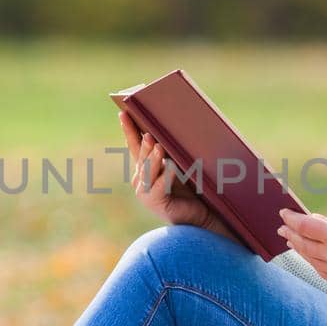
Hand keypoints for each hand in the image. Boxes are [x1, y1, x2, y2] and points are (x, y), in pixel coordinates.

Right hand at [118, 110, 216, 231]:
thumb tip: (173, 124)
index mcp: (145, 166)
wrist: (202, 212)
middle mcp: (141, 178)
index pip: (134, 144)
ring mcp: (145, 192)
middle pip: (141, 157)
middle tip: (149, 134)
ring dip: (153, 158)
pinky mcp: (155, 203)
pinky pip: (159, 187)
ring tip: (158, 146)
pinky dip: (166, 177)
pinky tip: (172, 168)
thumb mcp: (180, 163)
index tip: (123, 113)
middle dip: (144, 144)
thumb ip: (172, 149)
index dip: (129, 129)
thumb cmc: (192, 186)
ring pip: (148, 171)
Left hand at [275, 208, 326, 286]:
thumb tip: (313, 220)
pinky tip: (309, 253)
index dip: (292, 219)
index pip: (305, 226)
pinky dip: (312, 260)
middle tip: (282, 228)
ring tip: (292, 240)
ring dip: (299, 248)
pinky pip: (320, 270)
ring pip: (309, 259)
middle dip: (291, 234)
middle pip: (303, 244)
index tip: (284, 213)